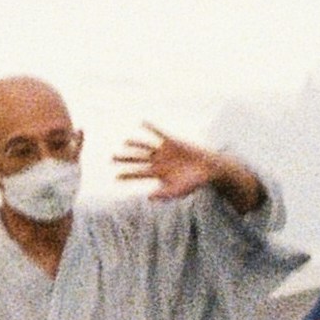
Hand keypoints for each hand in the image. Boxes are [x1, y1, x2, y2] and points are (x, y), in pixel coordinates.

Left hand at [117, 126, 246, 205]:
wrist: (208, 169)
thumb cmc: (194, 183)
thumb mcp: (178, 191)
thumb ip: (164, 194)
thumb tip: (149, 198)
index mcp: (158, 173)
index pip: (139, 173)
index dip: (128, 175)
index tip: (116, 177)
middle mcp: (158, 161)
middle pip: (138, 159)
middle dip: (125, 159)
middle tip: (112, 158)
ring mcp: (164, 151)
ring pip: (145, 146)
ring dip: (135, 144)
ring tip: (125, 143)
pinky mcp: (172, 142)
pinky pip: (159, 133)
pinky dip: (151, 128)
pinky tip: (142, 122)